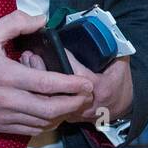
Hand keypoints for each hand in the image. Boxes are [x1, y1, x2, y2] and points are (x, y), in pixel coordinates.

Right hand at [0, 9, 93, 135]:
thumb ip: (15, 22)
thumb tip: (42, 18)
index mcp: (5, 76)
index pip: (47, 84)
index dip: (71, 85)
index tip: (87, 83)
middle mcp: (7, 100)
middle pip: (50, 109)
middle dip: (74, 104)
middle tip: (87, 95)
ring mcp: (4, 117)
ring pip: (43, 123)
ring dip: (62, 115)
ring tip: (73, 103)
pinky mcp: (0, 127)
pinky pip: (31, 130)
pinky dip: (47, 124)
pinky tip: (53, 113)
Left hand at [18, 46, 133, 127]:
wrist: (121, 107)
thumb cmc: (120, 83)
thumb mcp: (121, 62)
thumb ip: (112, 47)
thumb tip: (101, 29)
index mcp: (101, 88)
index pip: (79, 75)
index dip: (67, 60)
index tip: (56, 46)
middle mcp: (86, 104)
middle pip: (59, 90)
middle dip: (42, 71)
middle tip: (31, 55)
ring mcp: (74, 113)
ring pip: (49, 100)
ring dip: (35, 82)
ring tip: (26, 62)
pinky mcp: (66, 117)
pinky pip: (48, 105)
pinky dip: (36, 92)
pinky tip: (27, 77)